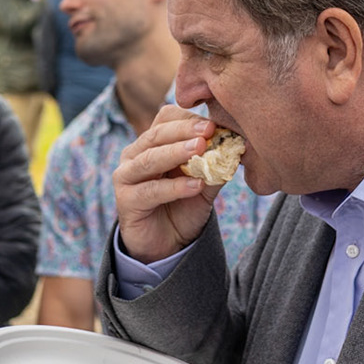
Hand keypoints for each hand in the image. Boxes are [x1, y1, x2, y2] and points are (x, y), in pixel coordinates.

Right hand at [112, 106, 222, 263]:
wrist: (168, 244)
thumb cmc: (184, 206)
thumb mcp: (204, 182)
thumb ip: (215, 164)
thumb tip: (237, 146)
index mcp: (152, 143)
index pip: (166, 119)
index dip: (189, 119)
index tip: (214, 124)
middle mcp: (134, 154)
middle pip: (156, 134)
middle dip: (184, 130)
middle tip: (209, 130)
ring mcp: (126, 176)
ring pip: (149, 159)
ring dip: (176, 152)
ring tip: (200, 149)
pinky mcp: (126, 201)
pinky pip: (150, 190)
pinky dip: (174, 187)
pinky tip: (195, 185)